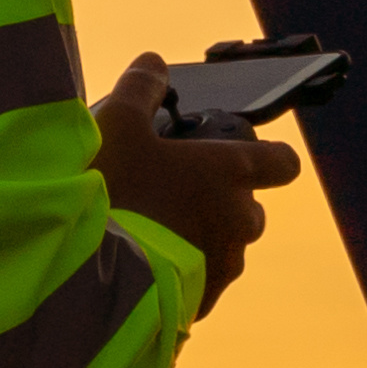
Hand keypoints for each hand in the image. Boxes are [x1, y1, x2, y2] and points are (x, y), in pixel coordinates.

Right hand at [95, 59, 300, 300]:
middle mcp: (241, 221)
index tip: (238, 158)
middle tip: (170, 196)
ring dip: (198, 241)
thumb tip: (153, 63)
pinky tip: (140, 267)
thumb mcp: (116, 125)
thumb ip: (140, 88)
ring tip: (148, 235)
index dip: (266, 157)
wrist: (84, 275)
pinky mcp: (201, 305)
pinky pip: (200, 285)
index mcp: (233, 174)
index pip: (282, 162)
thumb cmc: (109, 192)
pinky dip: (179, 275)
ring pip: (224, 249)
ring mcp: (224, 267)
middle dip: (218, 203)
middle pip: (247, 208)